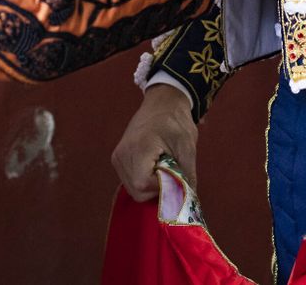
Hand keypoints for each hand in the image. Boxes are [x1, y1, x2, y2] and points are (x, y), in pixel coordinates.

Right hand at [111, 84, 197, 201]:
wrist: (162, 103)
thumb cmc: (176, 122)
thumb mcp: (187, 147)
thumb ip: (186, 176)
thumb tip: (188, 202)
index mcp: (140, 147)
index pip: (144, 185)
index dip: (162, 188)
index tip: (175, 176)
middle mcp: (122, 154)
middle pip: (138, 191)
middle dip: (158, 189)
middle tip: (171, 171)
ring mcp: (118, 157)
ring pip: (134, 190)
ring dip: (152, 186)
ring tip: (162, 165)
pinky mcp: (118, 159)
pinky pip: (131, 182)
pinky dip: (145, 181)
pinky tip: (154, 166)